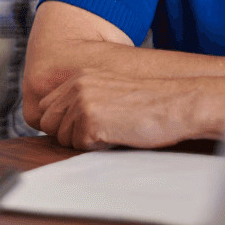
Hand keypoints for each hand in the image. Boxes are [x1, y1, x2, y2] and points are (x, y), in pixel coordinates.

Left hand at [35, 70, 224, 149]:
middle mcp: (76, 86)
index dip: (61, 123)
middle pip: (48, 122)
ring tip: (113, 131)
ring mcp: (81, 102)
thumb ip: (84, 99)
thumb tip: (60, 123)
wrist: (177, 103)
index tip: (82, 128)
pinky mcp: (90, 120)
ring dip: (85, 142)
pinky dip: (97, 147)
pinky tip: (117, 135)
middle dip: (68, 134)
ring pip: (63, 137)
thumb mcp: (109, 91)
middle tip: (97, 134)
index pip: (47, 107)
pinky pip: (79, 145)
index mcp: (79, 77)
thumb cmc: (150, 103)